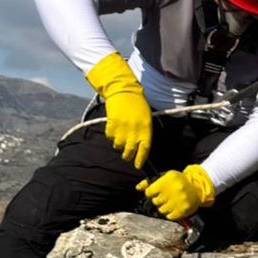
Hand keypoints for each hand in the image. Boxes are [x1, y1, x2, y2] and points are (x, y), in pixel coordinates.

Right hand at [86, 52, 151, 168]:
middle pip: (130, 151)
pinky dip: (111, 135)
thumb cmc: (138, 104)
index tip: (137, 166)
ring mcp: (122, 129)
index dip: (140, 159)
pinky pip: (110, 137)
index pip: (144, 149)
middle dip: (127, 156)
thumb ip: (144, 132)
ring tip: (120, 138)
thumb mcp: (146, 118)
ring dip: (119, 144)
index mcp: (146, 129)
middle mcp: (134, 131)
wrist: (124, 91)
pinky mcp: (112, 125)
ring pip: (118, 145)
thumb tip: (140, 147)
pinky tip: (114, 128)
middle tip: (126, 155)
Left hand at [136, 165, 215, 220]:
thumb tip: (138, 187)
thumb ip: (151, 182)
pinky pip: (169, 216)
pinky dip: (170, 214)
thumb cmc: (179, 181)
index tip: (155, 192)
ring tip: (170, 202)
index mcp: (167, 180)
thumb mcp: (166, 176)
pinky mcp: (182, 210)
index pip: (149, 192)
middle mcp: (173, 190)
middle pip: (155, 202)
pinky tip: (174, 207)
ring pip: (161, 210)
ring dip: (164, 207)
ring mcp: (178, 201)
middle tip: (165, 197)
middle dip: (158, 200)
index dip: (151, 193)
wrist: (197, 187)